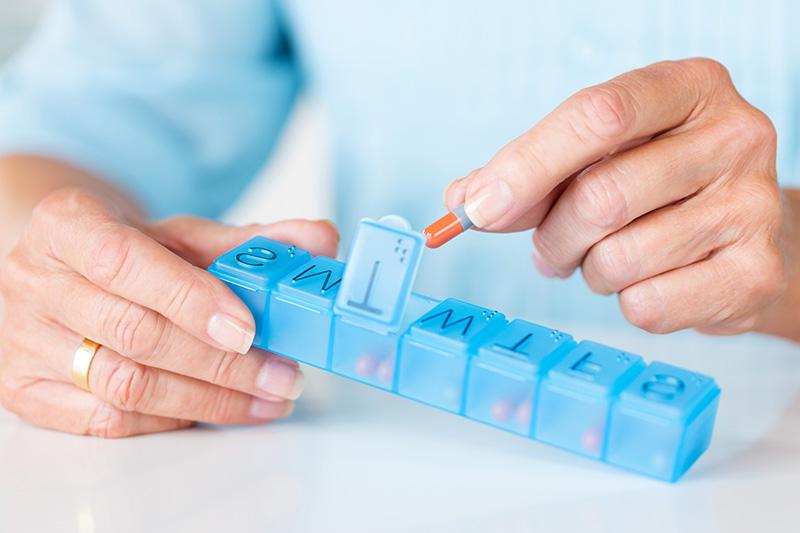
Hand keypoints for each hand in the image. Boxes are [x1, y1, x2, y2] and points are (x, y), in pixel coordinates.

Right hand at [0, 188, 338, 435]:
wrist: (67, 268)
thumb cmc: (130, 252)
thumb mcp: (184, 235)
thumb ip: (252, 241)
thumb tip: (322, 240)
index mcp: (67, 224)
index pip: (124, 262)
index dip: (190, 299)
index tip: (249, 329)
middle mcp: (33, 280)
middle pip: (133, 333)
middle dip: (220, 363)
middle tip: (281, 375)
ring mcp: (22, 340)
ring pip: (122, 384)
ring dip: (208, 399)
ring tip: (266, 397)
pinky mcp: (24, 390)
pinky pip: (106, 420)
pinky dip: (170, 419)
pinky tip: (216, 409)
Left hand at [446, 58, 788, 334]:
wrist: (739, 231)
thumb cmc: (654, 185)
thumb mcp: (596, 155)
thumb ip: (529, 171)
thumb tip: (464, 201)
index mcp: (688, 87)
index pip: (598, 117)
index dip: (526, 166)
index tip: (479, 208)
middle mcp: (735, 136)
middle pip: (600, 198)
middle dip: (552, 236)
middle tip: (549, 248)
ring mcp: (753, 207)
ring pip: (618, 259)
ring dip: (587, 271)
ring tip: (606, 258)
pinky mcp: (757, 274)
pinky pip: (648, 306)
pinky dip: (625, 303)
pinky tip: (647, 281)